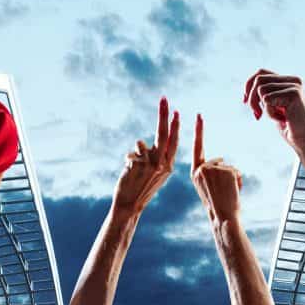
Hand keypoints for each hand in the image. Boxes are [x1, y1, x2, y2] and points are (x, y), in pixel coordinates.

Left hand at [113, 97, 179, 215]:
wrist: (130, 205)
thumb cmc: (141, 188)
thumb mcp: (155, 174)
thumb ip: (155, 158)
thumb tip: (144, 143)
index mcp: (169, 166)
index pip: (173, 142)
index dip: (174, 126)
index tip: (175, 112)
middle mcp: (162, 164)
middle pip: (163, 134)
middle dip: (163, 115)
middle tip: (164, 99)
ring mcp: (150, 164)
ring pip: (142, 144)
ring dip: (136, 151)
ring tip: (134, 168)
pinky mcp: (137, 164)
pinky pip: (132, 152)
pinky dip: (129, 159)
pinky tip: (128, 171)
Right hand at [191, 115, 242, 223]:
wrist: (222, 218)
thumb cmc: (217, 206)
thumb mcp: (208, 188)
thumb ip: (211, 173)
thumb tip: (221, 161)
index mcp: (194, 173)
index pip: (197, 148)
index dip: (199, 130)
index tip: (199, 115)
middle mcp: (201, 169)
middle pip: (220, 162)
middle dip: (226, 174)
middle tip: (224, 192)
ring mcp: (213, 169)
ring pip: (229, 167)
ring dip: (233, 179)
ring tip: (228, 194)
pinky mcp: (224, 170)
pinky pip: (236, 171)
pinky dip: (238, 181)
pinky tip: (233, 191)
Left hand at [244, 70, 304, 151]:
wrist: (303, 140)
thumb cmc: (288, 126)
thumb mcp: (272, 106)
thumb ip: (265, 94)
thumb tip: (247, 89)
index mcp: (288, 80)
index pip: (261, 73)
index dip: (249, 85)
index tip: (245, 101)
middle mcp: (292, 80)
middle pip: (258, 80)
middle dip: (252, 99)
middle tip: (257, 114)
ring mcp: (294, 85)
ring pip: (261, 89)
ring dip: (264, 108)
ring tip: (277, 117)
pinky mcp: (293, 93)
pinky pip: (267, 99)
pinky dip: (270, 113)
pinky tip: (282, 119)